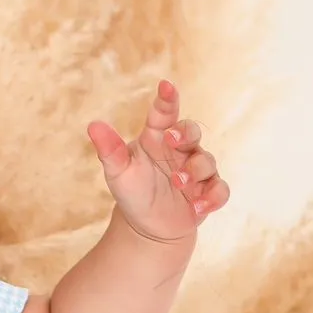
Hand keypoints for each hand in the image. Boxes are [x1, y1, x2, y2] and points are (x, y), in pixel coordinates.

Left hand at [85, 80, 229, 241]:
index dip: (167, 99)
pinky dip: (213, 197)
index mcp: (158, 138)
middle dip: (186, 132)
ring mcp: (197, 171)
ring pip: (207, 161)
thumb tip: (93, 125)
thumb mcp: (118, 172)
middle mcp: (180, 150)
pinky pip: (220, 190)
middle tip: (172, 140)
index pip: (165, 113)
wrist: (145, 226)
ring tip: (178, 182)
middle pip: (192, 131)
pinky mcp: (207, 192)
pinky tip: (198, 206)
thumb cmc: (133, 192)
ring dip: (194, 170)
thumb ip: (109, 150)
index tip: (166, 86)